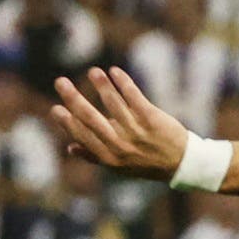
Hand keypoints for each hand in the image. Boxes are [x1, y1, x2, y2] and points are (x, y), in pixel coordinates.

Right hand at [50, 66, 193, 182]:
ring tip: (94, 71)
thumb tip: (70, 147)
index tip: (56, 108)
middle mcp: (121, 145)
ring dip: (102, 86)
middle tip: (60, 82)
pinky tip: (115, 71)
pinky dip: (123, 83)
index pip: (83, 136)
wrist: (182, 164)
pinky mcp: (152, 120)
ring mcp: (138, 132)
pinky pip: (135, 98)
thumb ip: (95, 156)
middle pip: (92, 120)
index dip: (68, 123)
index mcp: (110, 157)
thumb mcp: (120, 166)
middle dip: (74, 100)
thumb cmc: (146, 163)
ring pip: (114, 105)